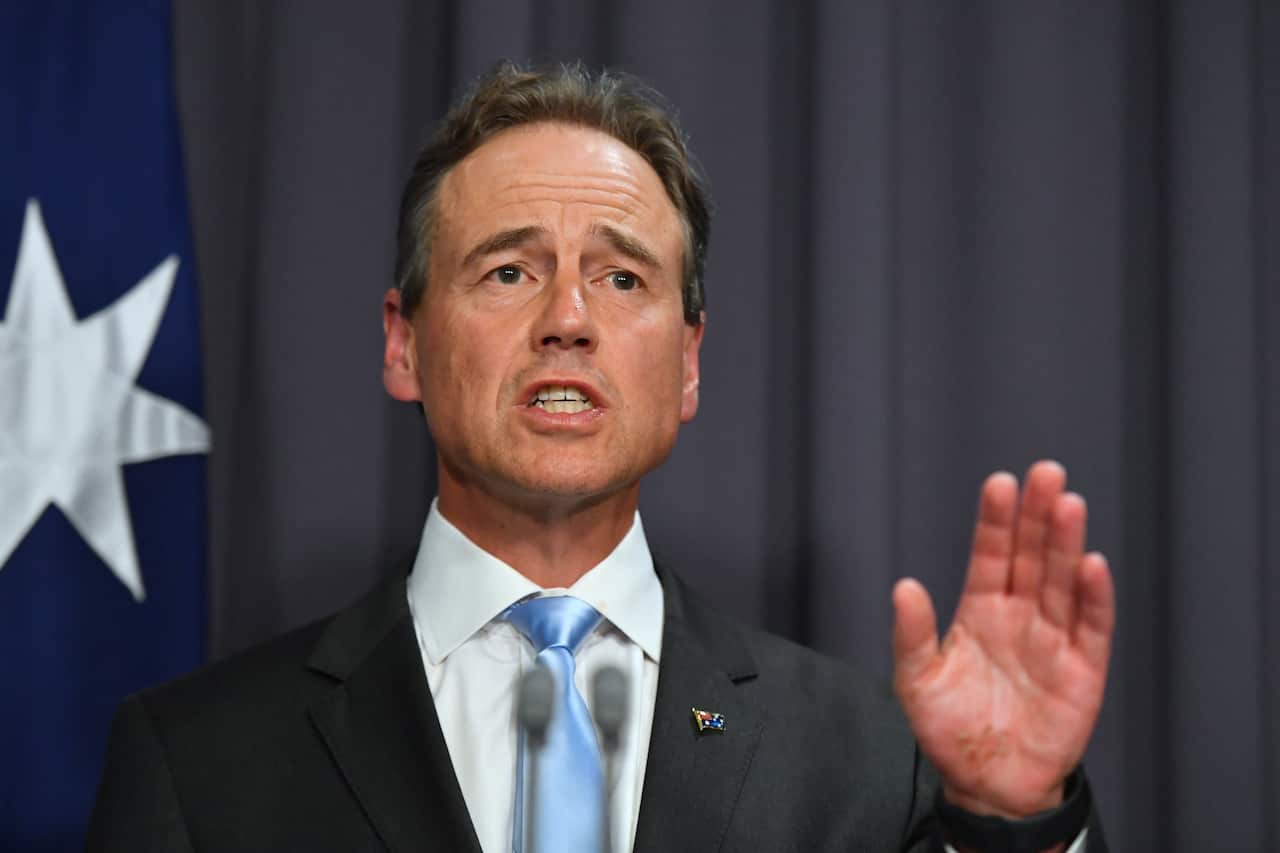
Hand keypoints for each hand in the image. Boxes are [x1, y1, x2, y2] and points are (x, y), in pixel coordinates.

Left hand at [891, 460, 1114, 818]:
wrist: (988, 784)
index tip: (1000, 482)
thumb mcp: (916, 681)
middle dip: (1037, 515)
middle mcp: (1021, 616)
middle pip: (1032, 555)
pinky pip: (1091, 628)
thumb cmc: (951, 729)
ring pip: (1062, 581)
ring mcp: (1054, 640)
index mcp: (981, 610)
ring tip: (1067, 504)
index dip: (995, 520)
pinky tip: (1091, 564)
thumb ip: (912, 634)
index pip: (991, 554)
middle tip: (1045, 472)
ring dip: (1066, 543)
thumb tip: (903, 586)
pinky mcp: (1083, 671)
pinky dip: (1094, 597)